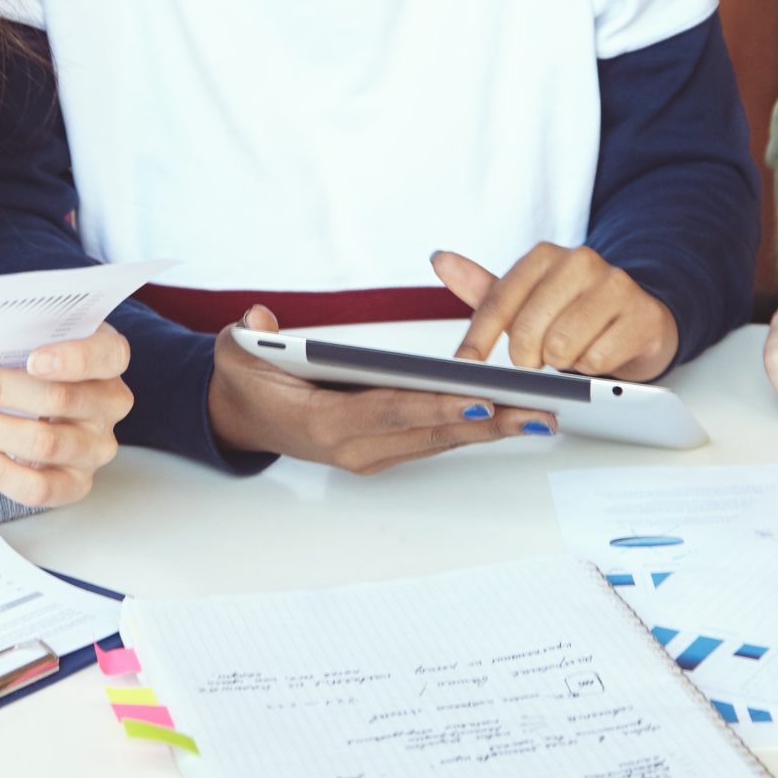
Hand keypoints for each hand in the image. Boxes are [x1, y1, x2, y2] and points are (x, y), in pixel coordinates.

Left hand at [0, 324, 134, 507]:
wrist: (44, 407)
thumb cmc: (37, 368)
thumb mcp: (36, 341)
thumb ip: (14, 340)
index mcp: (109, 359)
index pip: (106, 355)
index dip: (73, 359)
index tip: (33, 360)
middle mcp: (110, 404)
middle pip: (59, 399)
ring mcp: (95, 447)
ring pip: (44, 443)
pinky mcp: (75, 483)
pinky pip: (38, 486)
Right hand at [206, 306, 548, 472]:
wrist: (244, 421)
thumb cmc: (249, 385)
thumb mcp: (235, 356)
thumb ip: (247, 338)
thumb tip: (260, 323)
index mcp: (325, 425)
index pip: (390, 411)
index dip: (437, 405)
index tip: (482, 398)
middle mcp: (357, 449)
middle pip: (431, 431)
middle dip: (488, 422)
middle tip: (540, 412)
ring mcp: (374, 455)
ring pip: (442, 440)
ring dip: (493, 429)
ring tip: (542, 415)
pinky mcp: (386, 450)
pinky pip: (437, 438)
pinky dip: (475, 428)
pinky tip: (513, 415)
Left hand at [431, 245, 679, 380]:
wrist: (640, 320)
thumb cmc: (576, 313)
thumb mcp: (526, 302)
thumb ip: (483, 288)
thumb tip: (440, 260)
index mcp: (545, 256)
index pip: (497, 302)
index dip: (477, 340)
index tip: (464, 367)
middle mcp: (580, 261)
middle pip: (528, 330)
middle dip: (528, 357)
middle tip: (539, 358)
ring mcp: (615, 285)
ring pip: (562, 348)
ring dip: (562, 363)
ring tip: (573, 352)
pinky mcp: (642, 315)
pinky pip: (597, 360)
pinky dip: (592, 368)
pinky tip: (599, 353)